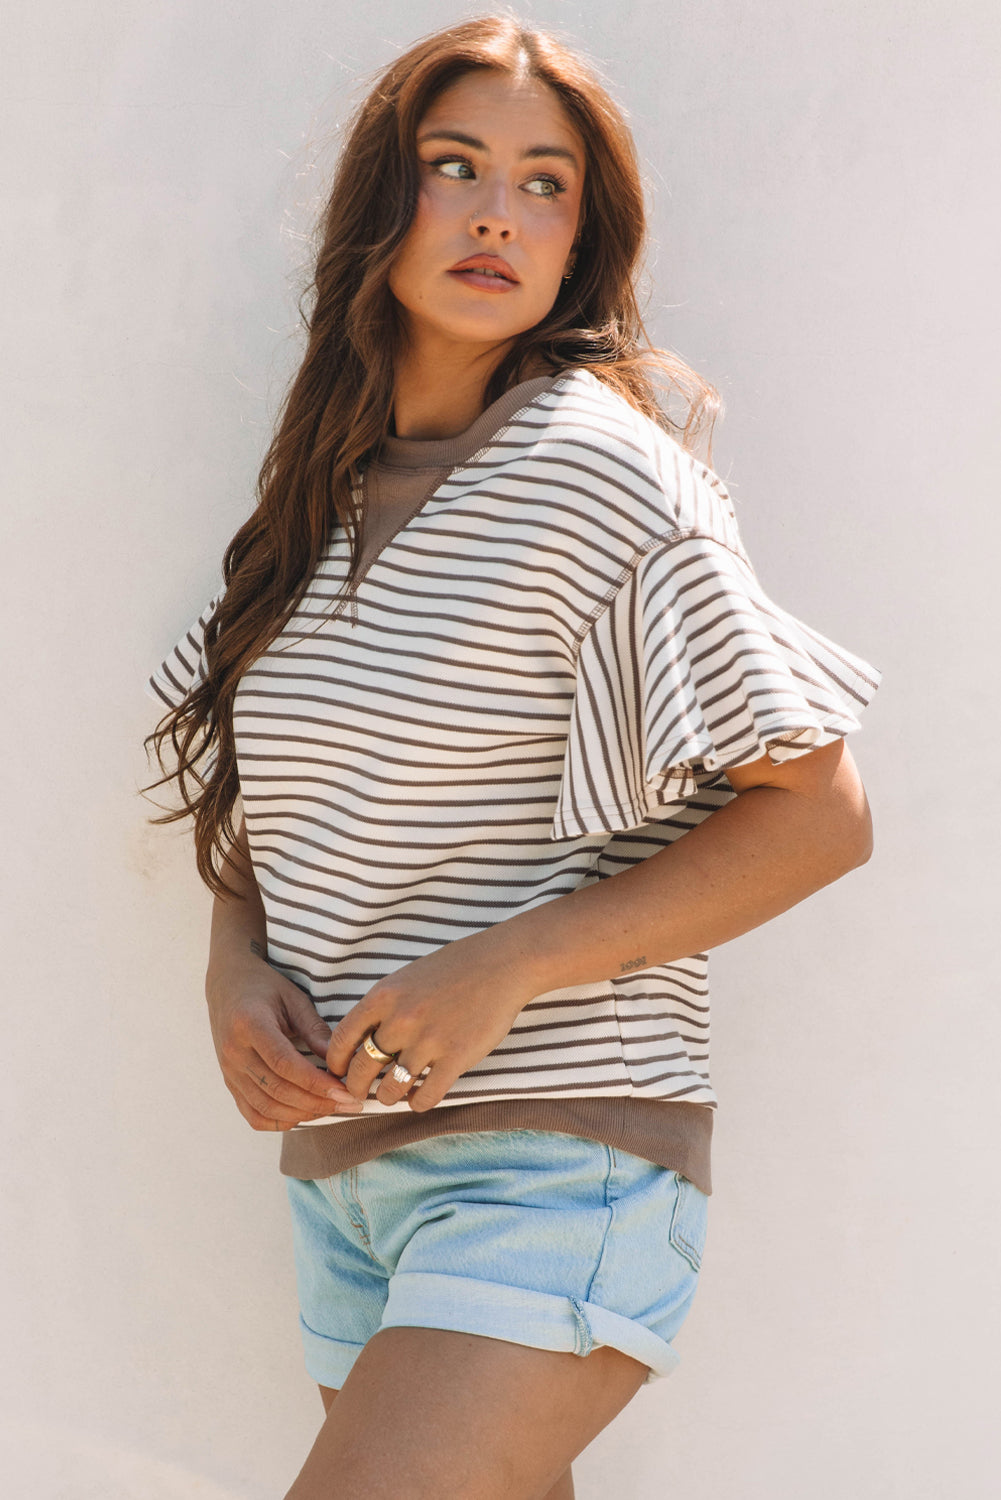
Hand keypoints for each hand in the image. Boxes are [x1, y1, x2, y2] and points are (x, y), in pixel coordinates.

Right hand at [205, 950, 365, 1130]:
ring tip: (332, 1108)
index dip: (316, 1083)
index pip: (284, 1064)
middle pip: (276, 1090)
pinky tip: (304, 1114)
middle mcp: (233, 1052)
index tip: (344, 1091)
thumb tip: (339, 1064)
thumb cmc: (265, 987)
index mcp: (249, 1024)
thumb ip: (315, 1030)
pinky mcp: (229, 1083)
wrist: (227, 984)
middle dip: (316, 1103)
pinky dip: (280, 1121)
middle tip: (349, 1104)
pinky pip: (253, 1114)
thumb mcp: (294, 999)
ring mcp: (228, 1071)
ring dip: (302, 1114)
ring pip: (265, 1108)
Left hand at [324, 927, 539, 1111]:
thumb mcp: (406, 978)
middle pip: (361, 1070)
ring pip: (391, 1089)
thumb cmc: (454, 969)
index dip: (336, 1063)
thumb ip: (383, 1007)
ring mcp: (429, 1040)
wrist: (501, 964)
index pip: (341, 1039)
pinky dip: (418, 1102)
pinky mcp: (456, 1057)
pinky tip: (420, 1096)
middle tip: (362, 1093)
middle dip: (358, 1087)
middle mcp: (401, 1019)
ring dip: (388, 1097)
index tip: (340, 1073)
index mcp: (383, 996)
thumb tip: (362, 1040)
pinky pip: (425, 1097)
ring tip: (394, 1094)